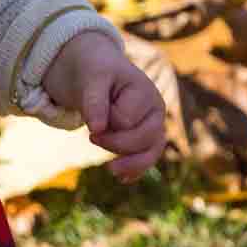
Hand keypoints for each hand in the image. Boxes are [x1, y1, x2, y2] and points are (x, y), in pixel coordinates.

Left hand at [42, 32, 165, 181]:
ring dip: (130, 164)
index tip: (92, 110)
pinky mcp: (145, 136)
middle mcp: (156, 109)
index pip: (126, 120)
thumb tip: (97, 130)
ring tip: (110, 171)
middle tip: (90, 138)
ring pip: (151, 152)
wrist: (95, 67)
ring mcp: (153, 124)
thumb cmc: (94, 70)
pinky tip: (123, 179)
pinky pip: (147, 157)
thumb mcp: (90, 78)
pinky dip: (136, 170)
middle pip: (144, 139)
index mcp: (145, 91)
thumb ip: (94, 102)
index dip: (106, 120)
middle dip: (116, 144)